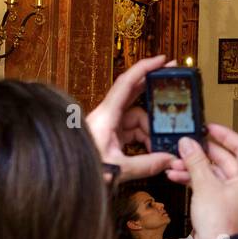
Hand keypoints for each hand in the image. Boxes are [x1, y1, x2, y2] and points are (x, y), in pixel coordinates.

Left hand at [85, 55, 184, 181]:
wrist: (62, 179)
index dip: (145, 67)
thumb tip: (170, 159)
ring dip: (152, 130)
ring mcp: (109, 126)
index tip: (163, 60)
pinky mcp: (110, 137)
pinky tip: (153, 151)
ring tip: (162, 145)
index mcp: (106, 115)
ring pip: (138, 118)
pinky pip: (134, 131)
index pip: (127, 82)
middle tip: (174, 82)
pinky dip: (145, 139)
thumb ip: (147, 164)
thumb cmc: (80, 170)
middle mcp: (107, 116)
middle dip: (154, 88)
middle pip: (134, 94)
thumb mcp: (118, 168)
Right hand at [179, 124, 237, 238]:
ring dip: (194, 167)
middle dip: (202, 153)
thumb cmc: (220, 221)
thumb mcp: (205, 185)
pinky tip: (175, 175)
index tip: (208, 127)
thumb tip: (187, 142)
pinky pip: (208, 184)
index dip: (224, 135)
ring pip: (213, 172)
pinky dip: (194, 179)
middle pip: (225, 159)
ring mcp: (234, 193)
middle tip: (185, 144)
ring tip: (174, 162)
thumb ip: (196, 161)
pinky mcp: (221, 202)